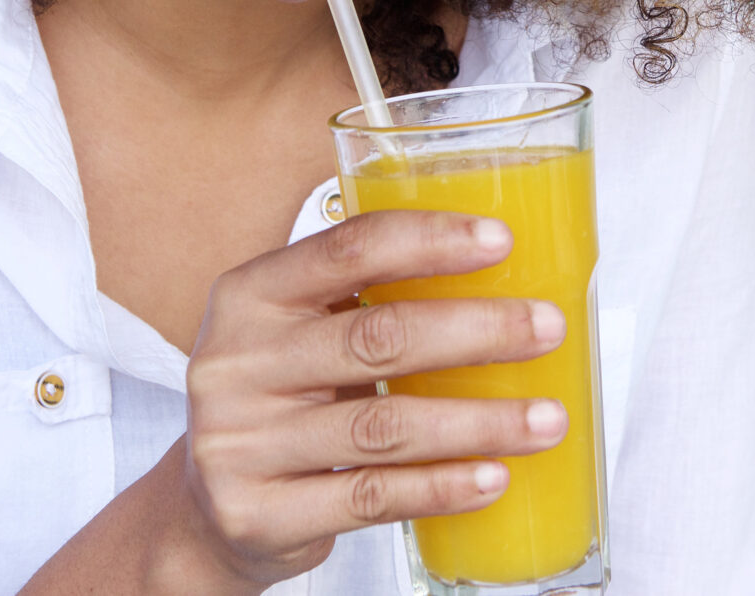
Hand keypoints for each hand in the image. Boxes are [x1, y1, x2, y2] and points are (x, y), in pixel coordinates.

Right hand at [157, 209, 570, 592]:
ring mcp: (239, 443)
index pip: (346, 250)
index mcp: (249, 296)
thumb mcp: (299, 334)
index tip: (502, 241)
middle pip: (376, 336)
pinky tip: (493, 476)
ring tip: (547, 419)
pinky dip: (441, 486)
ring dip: (479, 420)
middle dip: (476, 329)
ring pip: (383, 426)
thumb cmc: (283, 399)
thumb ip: (364, 302)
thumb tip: (501, 281)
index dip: (428, 240)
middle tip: (548, 328)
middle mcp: (234, 363)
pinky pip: (369, 497)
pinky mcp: (257, 514)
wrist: (207, 509)